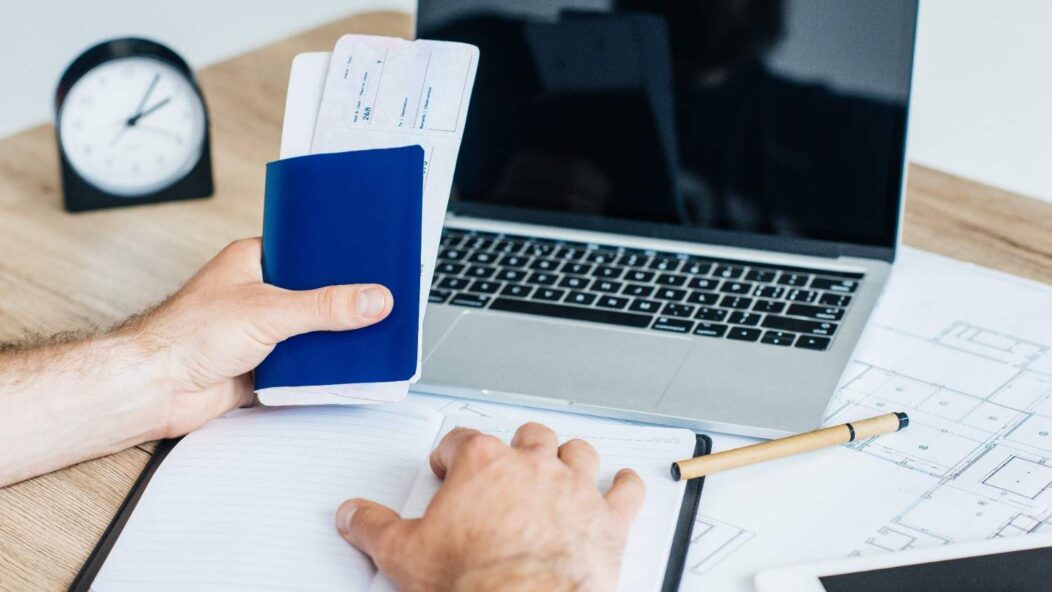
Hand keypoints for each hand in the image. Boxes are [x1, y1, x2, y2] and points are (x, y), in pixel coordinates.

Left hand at [0, 237, 391, 486]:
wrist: (154, 389)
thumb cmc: (184, 335)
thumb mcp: (268, 311)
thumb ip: (325, 306)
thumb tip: (371, 299)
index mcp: (254, 261)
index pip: (309, 252)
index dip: (341, 258)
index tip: (374, 263)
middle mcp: (258, 294)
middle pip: (316, 296)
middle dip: (344, 305)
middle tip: (380, 303)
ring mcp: (261, 331)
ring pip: (313, 332)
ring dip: (333, 340)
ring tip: (370, 337)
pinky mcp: (263, 365)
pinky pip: (305, 366)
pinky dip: (322, 370)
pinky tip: (343, 369)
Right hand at [335, 423, 645, 591]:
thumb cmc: (475, 581)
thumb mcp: (404, 554)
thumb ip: (373, 527)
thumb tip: (354, 515)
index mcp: (482, 463)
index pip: (461, 440)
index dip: (451, 453)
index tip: (448, 464)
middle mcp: (532, 465)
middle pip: (527, 436)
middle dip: (516, 446)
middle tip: (507, 463)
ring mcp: (573, 489)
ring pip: (577, 452)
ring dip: (570, 457)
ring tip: (563, 463)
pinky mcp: (607, 519)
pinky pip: (625, 490)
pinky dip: (626, 486)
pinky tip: (624, 484)